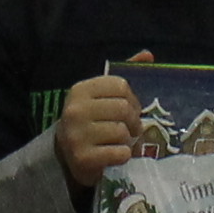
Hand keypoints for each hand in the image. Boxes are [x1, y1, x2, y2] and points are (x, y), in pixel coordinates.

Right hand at [54, 70, 140, 189]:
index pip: (121, 85)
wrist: (66, 156)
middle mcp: (75, 110)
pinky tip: (115, 155)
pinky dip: (124, 155)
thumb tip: (147, 54)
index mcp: (81, 90)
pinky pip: (119, 153)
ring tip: (120, 142)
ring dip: (127, 140)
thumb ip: (121, 78)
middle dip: (133, 121)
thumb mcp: (101, 98)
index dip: (133, 99)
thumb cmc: (90, 122)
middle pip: (123, 108)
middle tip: (131, 129)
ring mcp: (76, 135)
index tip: (131, 109)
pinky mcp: (83, 158)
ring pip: (122, 131)